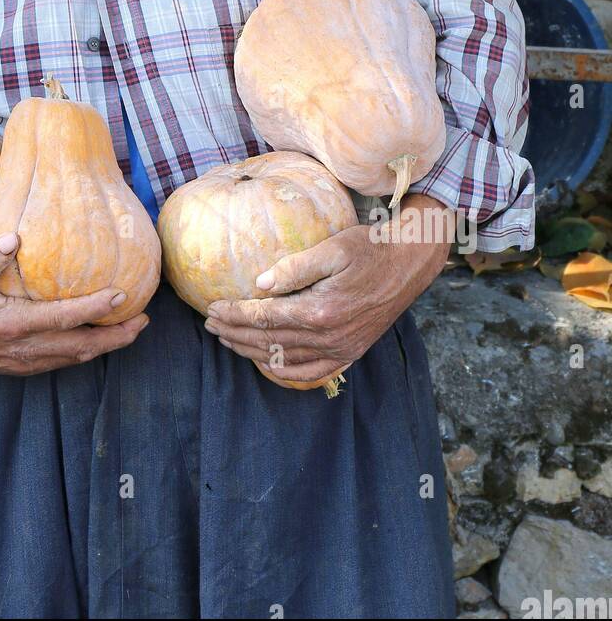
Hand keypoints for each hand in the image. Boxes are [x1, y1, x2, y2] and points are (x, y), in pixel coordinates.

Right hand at [0, 233, 148, 373]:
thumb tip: (13, 239)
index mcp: (9, 323)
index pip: (61, 318)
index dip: (93, 309)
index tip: (121, 295)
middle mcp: (20, 347)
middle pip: (77, 347)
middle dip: (114, 337)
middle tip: (144, 321)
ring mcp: (19, 361)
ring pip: (71, 359)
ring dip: (103, 347)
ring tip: (130, 331)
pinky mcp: (17, 367)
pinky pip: (58, 363)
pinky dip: (82, 353)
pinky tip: (94, 342)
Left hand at [203, 194, 454, 386]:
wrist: (410, 263)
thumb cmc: (370, 248)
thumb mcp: (332, 248)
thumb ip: (294, 267)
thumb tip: (259, 286)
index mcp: (320, 310)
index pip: (264, 317)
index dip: (235, 314)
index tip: (212, 308)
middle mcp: (329, 336)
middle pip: (269, 341)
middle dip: (235, 334)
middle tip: (211, 326)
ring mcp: (342, 348)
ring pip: (285, 358)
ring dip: (252, 351)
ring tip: (229, 341)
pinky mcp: (351, 352)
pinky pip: (313, 371)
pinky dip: (286, 371)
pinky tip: (269, 364)